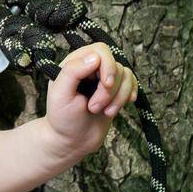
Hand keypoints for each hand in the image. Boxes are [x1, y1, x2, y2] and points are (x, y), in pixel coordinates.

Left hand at [42, 43, 138, 166]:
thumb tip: (95, 57)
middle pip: (116, 64)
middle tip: (95, 107)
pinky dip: (129, 96)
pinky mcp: (115, 91)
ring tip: (102, 112)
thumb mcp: (60, 94)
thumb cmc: (62, 118)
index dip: (108, 66)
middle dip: (111, 88)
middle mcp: (90, 68)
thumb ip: (73, 72)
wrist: (72, 141)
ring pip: (126, 75)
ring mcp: (104, 80)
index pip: (101, 51)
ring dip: (118, 97)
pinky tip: (117, 108)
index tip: (106, 85)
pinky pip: (132, 83)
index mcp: (74, 63)